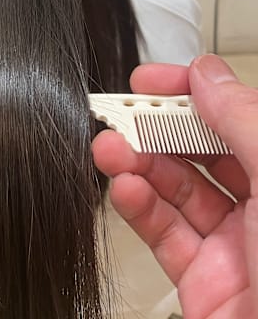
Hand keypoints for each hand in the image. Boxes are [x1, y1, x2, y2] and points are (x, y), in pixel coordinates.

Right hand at [92, 54, 257, 318]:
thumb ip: (242, 123)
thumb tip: (207, 75)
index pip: (237, 118)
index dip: (194, 93)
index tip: (153, 81)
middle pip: (200, 152)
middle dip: (156, 130)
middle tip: (120, 116)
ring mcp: (232, 242)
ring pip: (175, 190)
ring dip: (138, 166)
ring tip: (110, 150)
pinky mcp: (200, 276)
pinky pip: (162, 232)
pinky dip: (137, 207)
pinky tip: (124, 188)